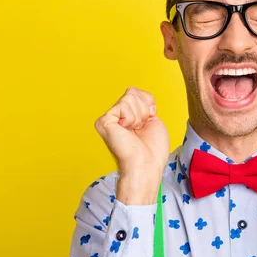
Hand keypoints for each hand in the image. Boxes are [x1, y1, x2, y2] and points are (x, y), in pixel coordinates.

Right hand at [94, 87, 169, 204]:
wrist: (146, 165)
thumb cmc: (152, 149)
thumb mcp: (152, 119)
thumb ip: (143, 102)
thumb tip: (132, 91)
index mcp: (125, 116)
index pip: (137, 93)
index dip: (148, 106)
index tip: (146, 124)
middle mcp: (114, 116)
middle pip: (133, 92)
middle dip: (144, 110)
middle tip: (140, 129)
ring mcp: (108, 118)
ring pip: (129, 96)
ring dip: (139, 115)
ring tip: (134, 131)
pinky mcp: (104, 121)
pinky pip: (124, 105)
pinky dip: (131, 118)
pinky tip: (127, 131)